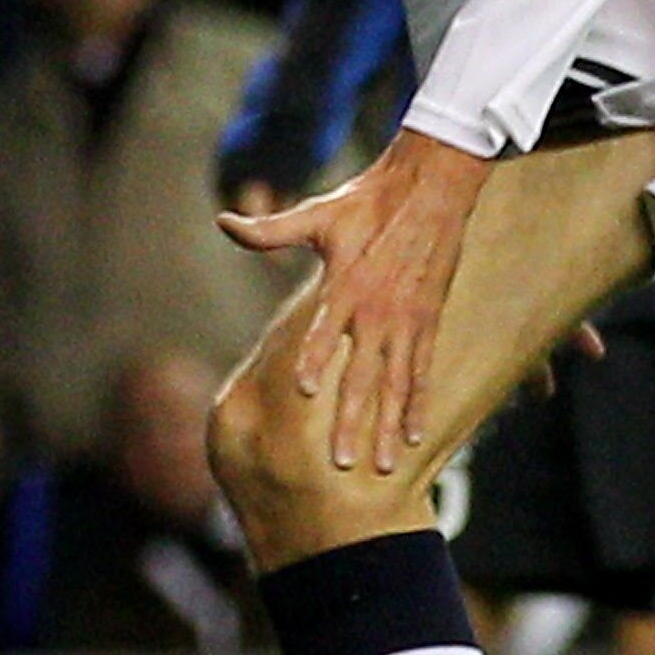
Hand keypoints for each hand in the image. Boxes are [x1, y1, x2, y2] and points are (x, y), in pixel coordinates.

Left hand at [220, 127, 492, 477]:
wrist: (430, 188)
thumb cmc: (367, 201)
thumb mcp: (316, 214)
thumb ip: (270, 230)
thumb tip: (224, 222)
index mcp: (346, 285)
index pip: (326, 329)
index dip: (317, 358)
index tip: (306, 390)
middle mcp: (377, 311)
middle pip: (363, 376)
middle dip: (351, 422)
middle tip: (341, 462)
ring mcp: (405, 322)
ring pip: (396, 386)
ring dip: (389, 428)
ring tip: (385, 466)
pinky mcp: (427, 323)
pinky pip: (423, 373)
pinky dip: (419, 405)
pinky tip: (415, 436)